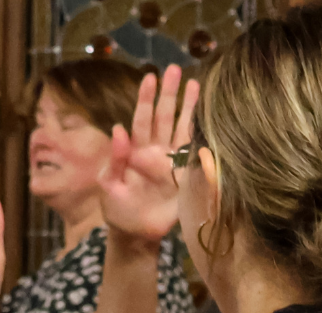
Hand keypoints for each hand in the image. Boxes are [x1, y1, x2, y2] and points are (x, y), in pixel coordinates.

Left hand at [98, 65, 200, 241]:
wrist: (136, 235)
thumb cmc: (118, 210)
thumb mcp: (110, 185)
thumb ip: (115, 160)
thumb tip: (117, 129)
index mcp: (136, 151)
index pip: (142, 119)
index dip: (146, 99)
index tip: (150, 77)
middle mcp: (157, 151)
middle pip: (165, 116)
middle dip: (170, 93)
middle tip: (175, 69)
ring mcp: (174, 162)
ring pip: (183, 128)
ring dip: (189, 107)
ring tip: (196, 83)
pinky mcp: (187, 177)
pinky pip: (197, 153)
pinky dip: (204, 136)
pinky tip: (212, 118)